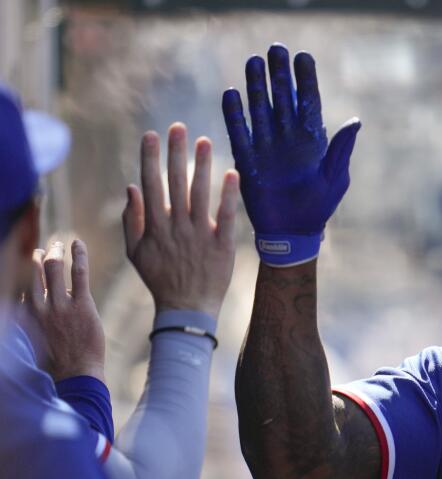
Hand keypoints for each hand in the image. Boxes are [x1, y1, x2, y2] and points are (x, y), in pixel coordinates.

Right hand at [27, 240, 104, 381]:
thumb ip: (29, 319)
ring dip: (56, 252)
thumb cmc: (56, 361)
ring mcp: (60, 305)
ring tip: (59, 245)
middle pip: (33, 270)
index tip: (25, 260)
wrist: (76, 374)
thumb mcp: (32, 338)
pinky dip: (78, 255)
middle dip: (37, 255)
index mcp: (25, 314)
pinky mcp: (82, 305)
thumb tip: (28, 304)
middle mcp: (38, 306)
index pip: (20, 283)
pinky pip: (79, 273)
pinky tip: (78, 243)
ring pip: (54, 268)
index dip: (22, 269)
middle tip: (44, 249)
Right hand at [123, 124, 239, 317]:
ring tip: (205, 141)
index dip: (150, 159)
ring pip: (199, 194)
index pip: (151, 185)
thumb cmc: (160, 279)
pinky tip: (233, 174)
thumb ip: (130, 220)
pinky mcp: (221, 245)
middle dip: (175, 153)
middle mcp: (176, 226)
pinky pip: (226, 216)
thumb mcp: (136, 253)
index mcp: (155, 226)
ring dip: (201, 166)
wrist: (186, 309)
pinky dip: (229, 196)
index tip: (152, 135)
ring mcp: (199, 235)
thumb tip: (130, 187)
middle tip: (179, 127)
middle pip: (174, 183)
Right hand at [222, 43, 360, 265]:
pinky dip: (234, 114)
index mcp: (312, 139)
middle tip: (275, 50)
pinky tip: (231, 93)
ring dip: (256, 86)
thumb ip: (340, 150)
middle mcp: (288, 137)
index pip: (308, 102)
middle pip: (282, 98)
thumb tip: (355, 122)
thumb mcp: (335, 178)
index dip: (305, 79)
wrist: (292, 232)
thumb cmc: (319, 207)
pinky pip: (239, 131)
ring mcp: (267, 145)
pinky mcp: (248, 158)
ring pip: (260, 108)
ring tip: (253, 62)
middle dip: (279, 74)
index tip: (303, 57)